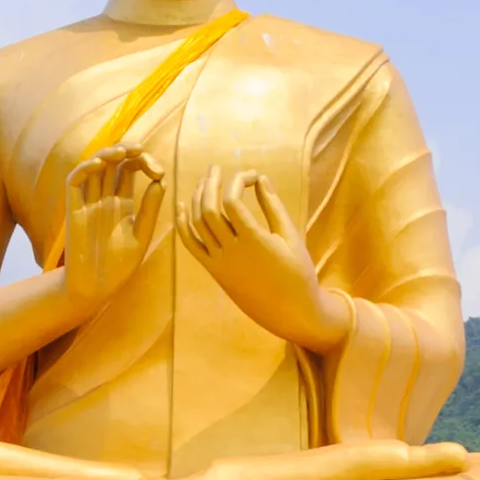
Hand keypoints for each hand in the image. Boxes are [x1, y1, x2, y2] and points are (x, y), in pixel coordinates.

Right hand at [55, 146, 160, 317]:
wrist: (94, 288)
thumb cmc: (118, 267)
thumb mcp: (140, 236)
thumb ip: (149, 210)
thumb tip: (161, 181)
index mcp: (123, 203)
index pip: (131, 170)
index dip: (144, 163)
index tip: (158, 172)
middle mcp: (105, 198)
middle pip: (114, 163)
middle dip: (128, 152)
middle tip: (141, 152)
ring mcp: (88, 202)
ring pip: (95, 167)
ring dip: (108, 154)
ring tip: (122, 151)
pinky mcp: (73, 209)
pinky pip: (75, 181)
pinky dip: (85, 168)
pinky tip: (100, 163)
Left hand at [182, 168, 349, 352]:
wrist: (291, 311)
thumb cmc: (298, 272)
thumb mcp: (290, 236)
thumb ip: (273, 206)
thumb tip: (260, 178)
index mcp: (254, 241)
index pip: (232, 201)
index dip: (239, 181)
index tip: (252, 176)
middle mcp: (231, 252)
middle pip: (209, 209)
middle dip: (211, 183)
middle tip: (216, 168)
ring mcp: (219, 263)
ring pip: (197, 224)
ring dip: (197, 199)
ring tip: (205, 182)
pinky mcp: (214, 271)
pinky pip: (191, 245)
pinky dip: (182, 224)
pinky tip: (181, 206)